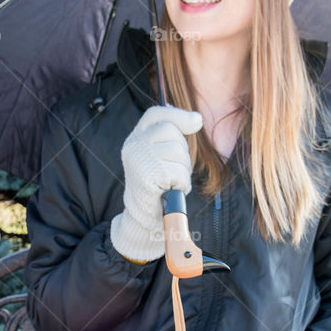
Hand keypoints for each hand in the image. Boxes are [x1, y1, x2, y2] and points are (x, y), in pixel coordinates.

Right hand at [110, 105, 202, 262]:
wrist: (143, 216)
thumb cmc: (158, 186)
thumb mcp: (163, 157)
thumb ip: (173, 138)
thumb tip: (196, 118)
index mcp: (136, 138)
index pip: (156, 114)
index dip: (177, 114)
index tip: (198, 122)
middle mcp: (133, 144)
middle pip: (171, 131)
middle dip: (182, 152)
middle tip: (175, 170)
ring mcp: (137, 158)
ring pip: (177, 151)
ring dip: (183, 170)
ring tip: (172, 182)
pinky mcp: (146, 175)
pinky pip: (178, 171)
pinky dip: (181, 183)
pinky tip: (171, 190)